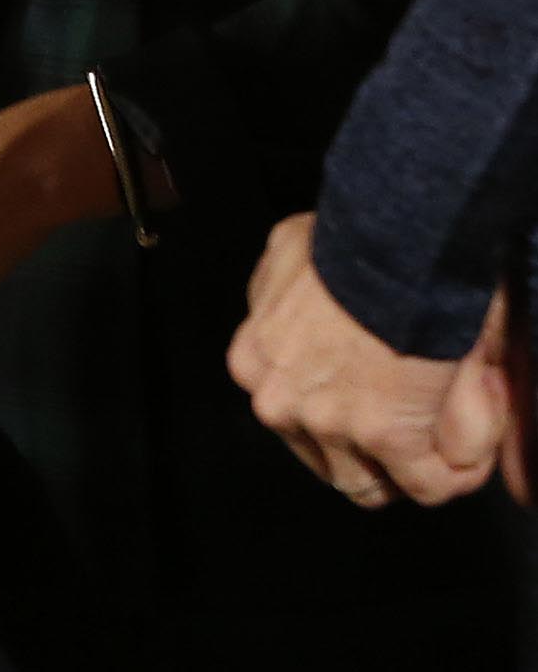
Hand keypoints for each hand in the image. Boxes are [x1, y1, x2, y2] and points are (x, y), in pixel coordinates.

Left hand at [229, 212, 505, 507]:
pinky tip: (473, 433)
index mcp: (254, 364)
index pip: (294, 419)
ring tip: (448, 425)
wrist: (392, 244)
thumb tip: (274, 310)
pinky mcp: (385, 438)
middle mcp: (279, 403)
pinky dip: (459, 470)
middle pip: (329, 458)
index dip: (343, 415)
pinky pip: (429, 486)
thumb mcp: (285, 257)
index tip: (380, 395)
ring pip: (372, 483)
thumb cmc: (349, 243)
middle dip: (374, 453)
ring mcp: (329, 424)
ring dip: (414, 464)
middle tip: (419, 420)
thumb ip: (276, 291)